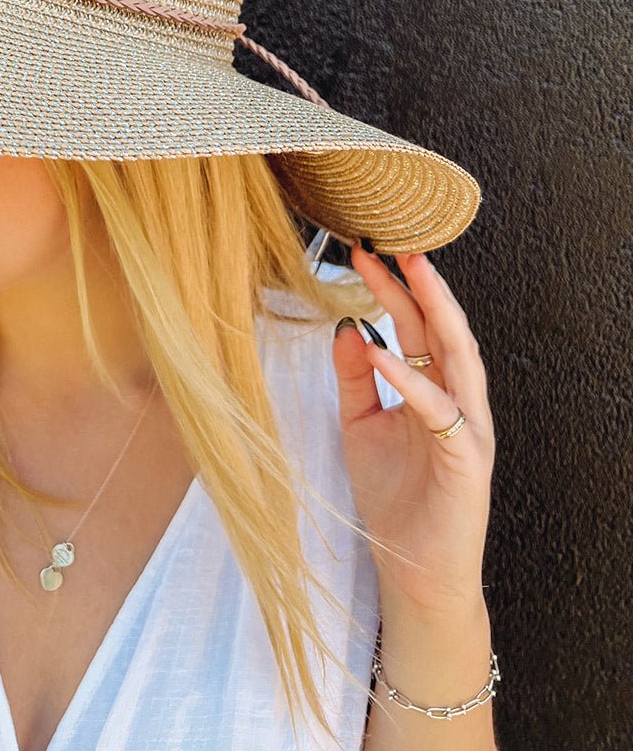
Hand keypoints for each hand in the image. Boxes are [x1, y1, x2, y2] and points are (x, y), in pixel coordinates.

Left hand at [331, 244, 495, 614]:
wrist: (412, 571)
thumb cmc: (393, 499)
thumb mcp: (360, 426)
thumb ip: (355, 378)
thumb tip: (345, 327)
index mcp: (435, 391)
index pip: (419, 327)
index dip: (394, 289)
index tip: (362, 252)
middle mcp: (458, 402)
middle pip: (442, 331)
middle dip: (420, 285)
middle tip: (393, 243)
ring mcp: (467, 429)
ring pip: (459, 357)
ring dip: (434, 312)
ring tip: (409, 273)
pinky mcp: (466, 459)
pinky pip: (437, 409)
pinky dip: (408, 378)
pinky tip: (380, 351)